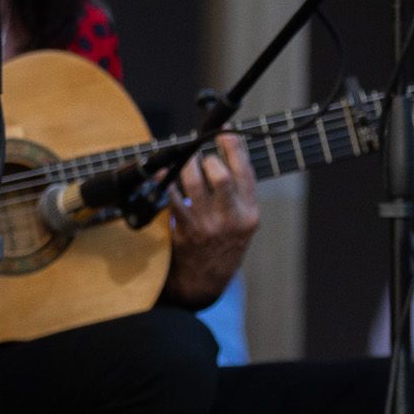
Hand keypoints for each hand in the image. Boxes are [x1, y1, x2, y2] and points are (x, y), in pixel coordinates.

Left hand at [160, 141, 259, 309]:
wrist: (206, 280)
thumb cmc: (224, 245)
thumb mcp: (242, 222)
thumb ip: (238, 193)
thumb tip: (227, 151)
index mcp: (250, 213)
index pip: (245, 172)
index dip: (234, 147)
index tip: (224, 133)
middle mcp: (232, 219)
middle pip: (221, 175)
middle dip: (208, 159)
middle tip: (202, 158)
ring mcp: (208, 226)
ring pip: (194, 183)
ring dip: (186, 167)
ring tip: (186, 165)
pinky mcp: (186, 231)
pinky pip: (173, 198)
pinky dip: (166, 183)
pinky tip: (164, 177)